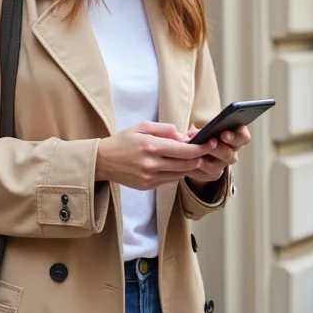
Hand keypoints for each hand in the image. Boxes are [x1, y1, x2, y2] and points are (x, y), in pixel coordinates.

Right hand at [95, 121, 220, 190]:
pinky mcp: (148, 186)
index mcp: (151, 146)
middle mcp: (152, 164)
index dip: (201, 148)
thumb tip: (183, 137)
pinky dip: (177, 172)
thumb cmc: (123, 140)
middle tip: (206, 150)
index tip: (210, 143)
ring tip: (193, 157)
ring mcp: (150, 177)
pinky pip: (170, 180)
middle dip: (199, 157)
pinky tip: (176, 164)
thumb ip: (165, 130)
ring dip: (189, 166)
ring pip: (181, 174)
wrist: (103, 161)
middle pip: (186, 164)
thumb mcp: (142, 127)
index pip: (184, 150)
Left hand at [184, 125, 248, 186]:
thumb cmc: (208, 134)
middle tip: (208, 144)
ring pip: (215, 167)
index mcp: (236, 139)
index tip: (224, 134)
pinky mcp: (212, 175)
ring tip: (193, 155)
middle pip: (229, 154)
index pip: (243, 138)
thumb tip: (192, 134)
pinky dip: (194, 169)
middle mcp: (232, 154)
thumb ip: (202, 129)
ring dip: (203, 160)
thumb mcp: (207, 128)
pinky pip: (204, 175)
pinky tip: (186, 163)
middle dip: (217, 149)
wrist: (202, 151)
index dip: (235, 137)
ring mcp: (223, 166)